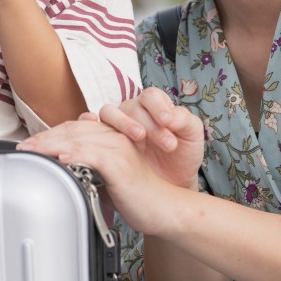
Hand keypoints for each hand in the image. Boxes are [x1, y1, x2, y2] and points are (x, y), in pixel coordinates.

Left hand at [16, 91, 204, 235]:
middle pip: (71, 131)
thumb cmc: (136, 195)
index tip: (30, 145)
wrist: (163, 208)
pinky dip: (75, 155)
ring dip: (51, 145)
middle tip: (23, 148)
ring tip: (32, 152)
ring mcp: (118, 150)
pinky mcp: (120, 165)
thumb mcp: (105, 178)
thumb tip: (62, 167)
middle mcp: (114, 138)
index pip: (73, 129)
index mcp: (111, 137)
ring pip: (78, 140)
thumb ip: (87, 167)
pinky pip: (93, 155)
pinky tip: (60, 159)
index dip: (49, 135)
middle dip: (43, 139)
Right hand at [85, 87, 204, 190]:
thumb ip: (185, 120)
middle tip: (166, 144)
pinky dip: (88, 123)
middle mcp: (132, 111)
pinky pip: (90, 127)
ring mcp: (116, 126)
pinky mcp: (104, 141)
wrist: (173, 184)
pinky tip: (99, 134)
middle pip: (131, 106)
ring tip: (139, 138)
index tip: (168, 122)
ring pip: (109, 113)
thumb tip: (171, 116)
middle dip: (149, 123)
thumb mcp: (192, 136)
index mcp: (154, 105)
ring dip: (122, 123)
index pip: (151, 96)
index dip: (158, 106)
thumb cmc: (182, 156)